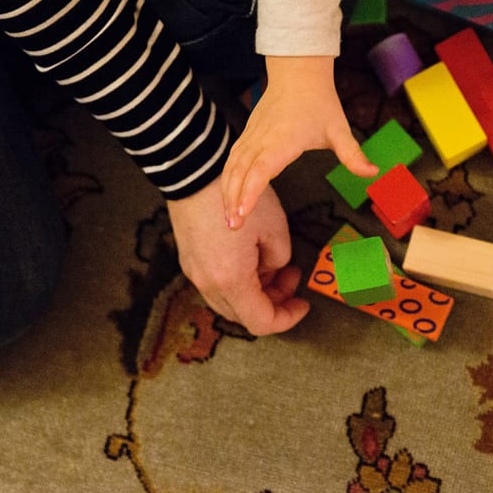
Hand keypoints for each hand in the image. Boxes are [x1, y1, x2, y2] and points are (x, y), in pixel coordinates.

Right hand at [167, 176, 308, 335]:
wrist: (196, 171)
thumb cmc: (237, 195)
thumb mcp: (275, 228)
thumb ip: (280, 258)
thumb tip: (274, 268)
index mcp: (232, 280)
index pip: (261, 321)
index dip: (287, 318)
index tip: (303, 304)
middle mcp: (209, 283)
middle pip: (244, 315)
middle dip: (273, 302)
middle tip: (291, 277)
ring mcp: (195, 273)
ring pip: (230, 301)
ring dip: (256, 292)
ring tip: (273, 264)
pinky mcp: (190, 261)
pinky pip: (217, 284)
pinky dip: (238, 282)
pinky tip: (251, 257)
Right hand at [221, 55, 376, 230]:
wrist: (298, 73)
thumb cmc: (318, 102)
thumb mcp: (339, 129)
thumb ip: (353, 155)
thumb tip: (372, 173)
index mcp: (283, 141)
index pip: (262, 169)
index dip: (250, 191)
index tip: (243, 212)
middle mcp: (262, 140)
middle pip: (240, 173)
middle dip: (234, 200)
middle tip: (233, 227)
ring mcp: (251, 137)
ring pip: (232, 167)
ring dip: (227, 192)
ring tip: (228, 219)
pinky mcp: (247, 135)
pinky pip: (232, 159)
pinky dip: (227, 179)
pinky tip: (228, 195)